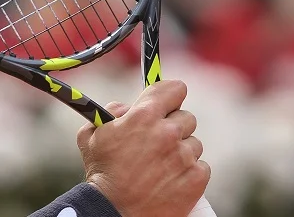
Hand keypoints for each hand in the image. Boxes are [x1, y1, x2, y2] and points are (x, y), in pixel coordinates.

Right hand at [77, 79, 209, 216]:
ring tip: (160, 166)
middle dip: (173, 127)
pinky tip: (170, 179)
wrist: (115, 213)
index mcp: (144, 116)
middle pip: (186, 117)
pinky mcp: (197, 179)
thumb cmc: (101, 175)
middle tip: (157, 141)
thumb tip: (127, 107)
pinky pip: (201, 166)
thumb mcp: (91, 135)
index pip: (175, 89)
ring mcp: (184, 156)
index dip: (170, 96)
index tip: (166, 103)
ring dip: (181, 151)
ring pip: (194, 143)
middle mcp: (168, 132)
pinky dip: (189, 171)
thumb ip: (110, 112)